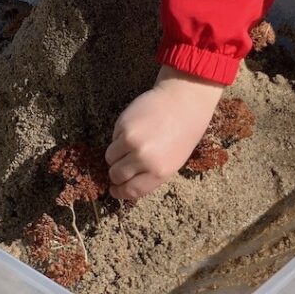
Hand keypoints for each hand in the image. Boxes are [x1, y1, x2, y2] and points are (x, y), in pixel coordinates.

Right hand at [105, 65, 224, 200]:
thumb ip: (151, 174)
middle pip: (116, 175)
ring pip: (110, 158)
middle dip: (116, 173)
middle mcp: (144, 159)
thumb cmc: (183, 132)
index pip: (131, 191)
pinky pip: (113, 139)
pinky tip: (133, 130)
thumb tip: (127, 184)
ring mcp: (132, 142)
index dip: (119, 192)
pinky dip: (118, 138)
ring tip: (128, 145)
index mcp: (160, 172)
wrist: (184, 101)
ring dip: (115, 155)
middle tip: (119, 166)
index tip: (114, 189)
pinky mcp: (123, 125)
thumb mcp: (174, 161)